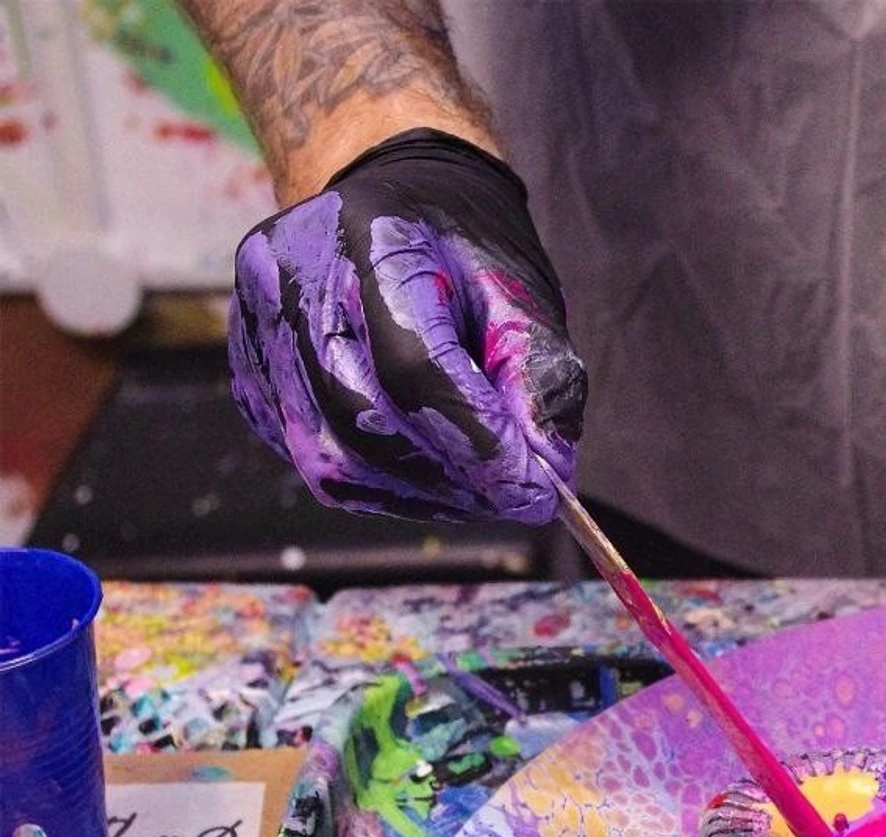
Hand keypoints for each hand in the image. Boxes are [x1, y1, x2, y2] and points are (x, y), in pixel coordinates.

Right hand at [228, 129, 585, 524]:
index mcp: (375, 239)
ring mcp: (257, 322)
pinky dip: (376, 481)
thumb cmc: (464, 247)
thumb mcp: (522, 293)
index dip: (475, 444)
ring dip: (415, 494)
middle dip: (450, 479)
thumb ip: (541, 378)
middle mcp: (295, 276)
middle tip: (513, 498)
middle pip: (365, 420)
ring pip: (329, 457)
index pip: (414, 369)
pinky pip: (307, 453)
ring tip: (476, 490)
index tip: (535, 492)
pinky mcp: (249, 364)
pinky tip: (425, 470)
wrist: (391, 199)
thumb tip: (545, 475)